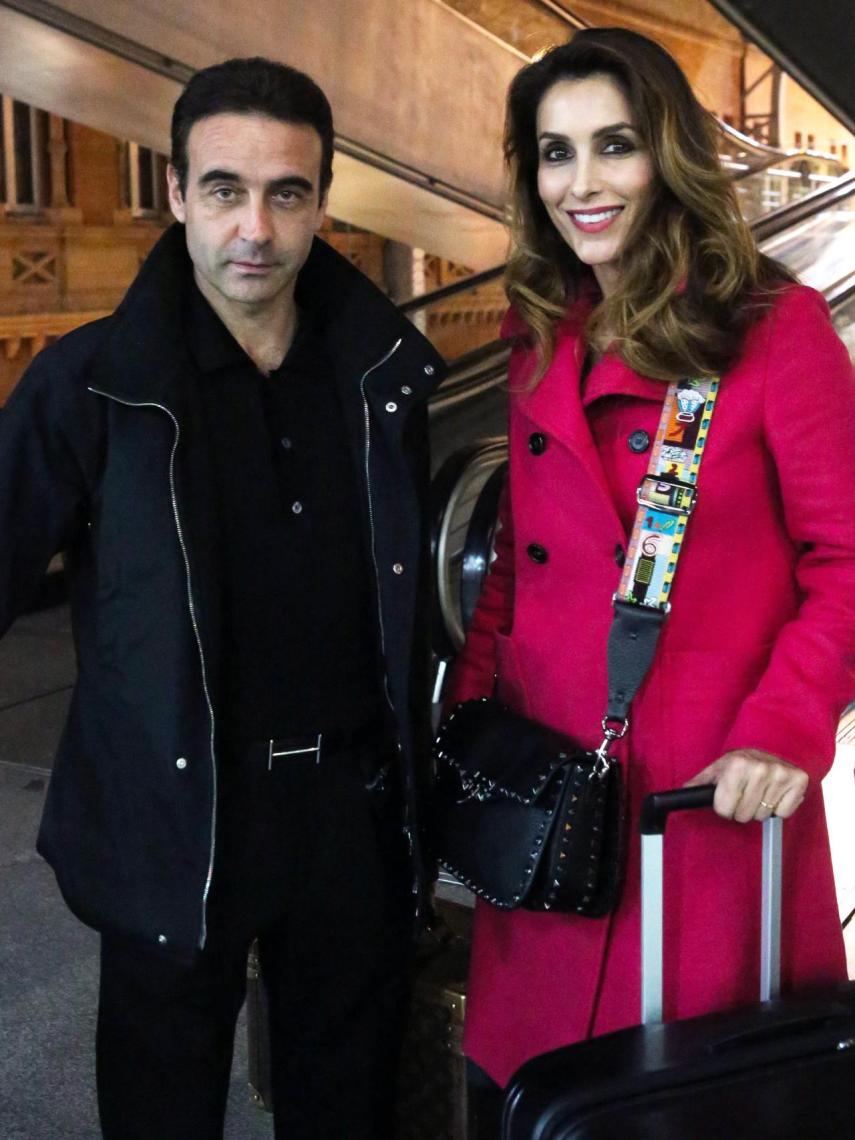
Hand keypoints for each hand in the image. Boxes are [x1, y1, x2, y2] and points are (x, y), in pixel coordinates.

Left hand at [684, 749, 808, 821]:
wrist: (772, 745)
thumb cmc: (742, 760)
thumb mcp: (718, 768)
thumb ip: (700, 783)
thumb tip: (679, 794)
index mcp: (737, 765)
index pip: (724, 809)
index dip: (724, 806)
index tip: (728, 796)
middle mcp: (760, 770)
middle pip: (744, 816)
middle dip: (741, 808)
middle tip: (745, 793)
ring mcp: (781, 776)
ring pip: (763, 816)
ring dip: (760, 808)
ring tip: (760, 791)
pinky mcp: (799, 782)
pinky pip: (784, 813)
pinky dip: (779, 807)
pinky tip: (774, 793)